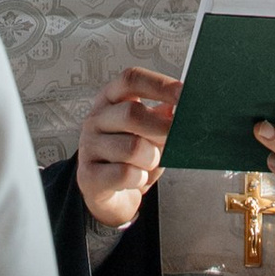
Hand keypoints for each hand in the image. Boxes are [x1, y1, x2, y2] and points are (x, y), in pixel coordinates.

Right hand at [78, 67, 179, 228]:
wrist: (111, 195)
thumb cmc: (133, 158)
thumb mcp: (151, 133)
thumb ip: (164, 118)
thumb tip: (186, 107)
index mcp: (111, 100)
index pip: (131, 79)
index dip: (160, 84)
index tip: (184, 95)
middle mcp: (96, 119)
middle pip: (130, 113)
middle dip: (161, 128)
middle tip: (177, 138)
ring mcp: (88, 147)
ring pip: (131, 147)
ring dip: (151, 159)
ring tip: (150, 163)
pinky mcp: (88, 175)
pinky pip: (124, 174)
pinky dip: (139, 178)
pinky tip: (137, 178)